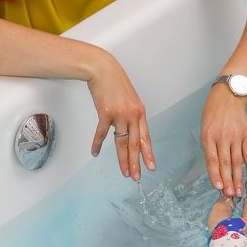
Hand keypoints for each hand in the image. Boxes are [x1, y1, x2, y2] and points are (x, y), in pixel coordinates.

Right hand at [87, 53, 154, 180]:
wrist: (103, 70)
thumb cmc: (115, 83)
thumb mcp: (130, 99)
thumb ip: (131, 115)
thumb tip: (131, 130)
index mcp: (140, 112)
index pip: (146, 137)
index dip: (148, 153)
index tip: (151, 166)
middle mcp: (133, 115)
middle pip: (135, 143)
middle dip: (136, 162)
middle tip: (136, 177)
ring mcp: (119, 114)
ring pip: (122, 142)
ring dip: (122, 159)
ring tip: (124, 172)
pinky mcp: (105, 113)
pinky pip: (102, 133)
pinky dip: (97, 144)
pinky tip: (95, 152)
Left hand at [200, 84, 246, 197]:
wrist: (229, 94)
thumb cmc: (213, 112)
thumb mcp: (205, 127)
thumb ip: (209, 147)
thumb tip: (213, 168)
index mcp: (208, 136)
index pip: (212, 160)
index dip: (215, 175)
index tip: (218, 187)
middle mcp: (222, 137)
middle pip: (225, 163)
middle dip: (227, 181)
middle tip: (230, 195)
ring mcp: (235, 136)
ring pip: (237, 161)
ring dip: (238, 178)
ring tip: (239, 191)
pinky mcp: (246, 134)